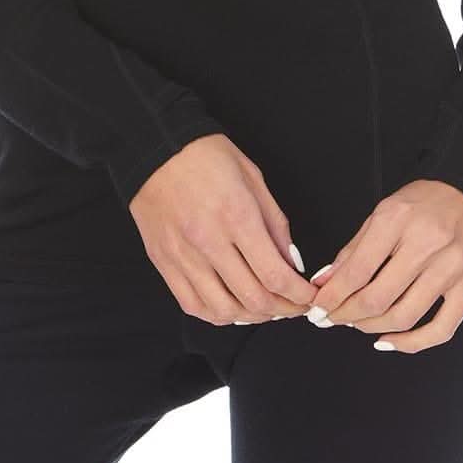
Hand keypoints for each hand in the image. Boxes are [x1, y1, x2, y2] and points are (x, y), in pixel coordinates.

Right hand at [128, 134, 318, 324]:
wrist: (154, 146)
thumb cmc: (205, 155)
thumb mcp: (252, 176)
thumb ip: (274, 222)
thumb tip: (290, 261)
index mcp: (236, 215)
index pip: (274, 274)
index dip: (298, 294)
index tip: (308, 295)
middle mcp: (209, 241)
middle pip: (253, 298)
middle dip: (283, 309)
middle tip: (293, 305)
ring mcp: (183, 256)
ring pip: (223, 310)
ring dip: (252, 316)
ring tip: (265, 308)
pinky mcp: (164, 263)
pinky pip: (193, 305)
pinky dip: (217, 315)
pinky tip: (231, 307)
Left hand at [304, 179, 462, 351]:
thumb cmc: (423, 203)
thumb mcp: (383, 213)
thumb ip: (353, 250)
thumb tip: (324, 283)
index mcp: (398, 219)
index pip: (357, 270)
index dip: (332, 296)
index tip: (317, 308)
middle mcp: (427, 244)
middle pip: (378, 298)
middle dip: (346, 315)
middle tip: (331, 319)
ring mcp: (452, 268)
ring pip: (404, 316)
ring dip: (372, 328)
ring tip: (357, 324)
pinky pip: (440, 330)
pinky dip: (411, 344)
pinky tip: (389, 341)